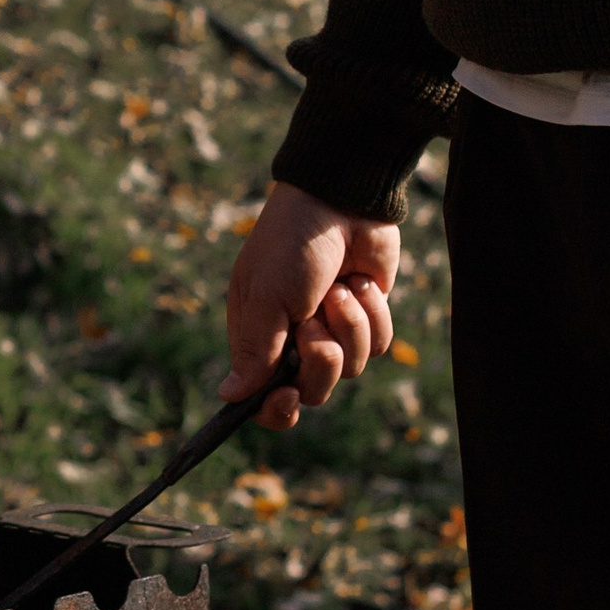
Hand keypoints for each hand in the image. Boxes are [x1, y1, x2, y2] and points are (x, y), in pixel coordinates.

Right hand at [221, 182, 399, 429]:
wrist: (342, 200)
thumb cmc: (292, 245)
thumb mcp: (267, 297)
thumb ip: (255, 351)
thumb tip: (230, 397)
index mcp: (259, 336)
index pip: (262, 397)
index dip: (276, 409)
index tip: (287, 396)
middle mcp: (293, 339)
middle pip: (314, 390)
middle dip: (320, 359)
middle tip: (313, 323)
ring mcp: (333, 328)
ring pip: (352, 368)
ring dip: (348, 326)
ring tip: (338, 288)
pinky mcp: (365, 315)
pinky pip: (379, 344)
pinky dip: (372, 314)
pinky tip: (360, 282)